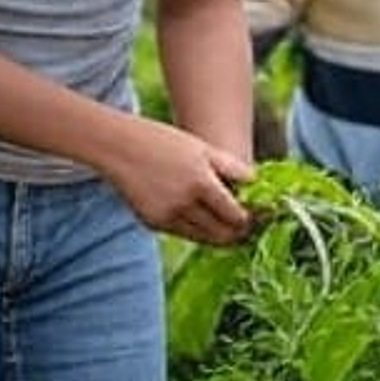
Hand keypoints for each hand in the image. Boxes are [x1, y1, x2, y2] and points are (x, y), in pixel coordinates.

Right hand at [104, 118, 253, 245]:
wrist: (119, 147)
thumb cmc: (165, 141)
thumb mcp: (204, 149)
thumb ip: (233, 169)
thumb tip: (256, 185)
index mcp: (201, 183)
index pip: (235, 216)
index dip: (251, 220)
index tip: (260, 217)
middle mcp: (183, 204)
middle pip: (221, 234)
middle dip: (238, 233)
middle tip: (248, 227)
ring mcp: (166, 217)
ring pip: (203, 238)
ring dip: (219, 235)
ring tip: (231, 226)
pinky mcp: (152, 223)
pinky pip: (183, 233)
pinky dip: (197, 230)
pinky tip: (205, 220)